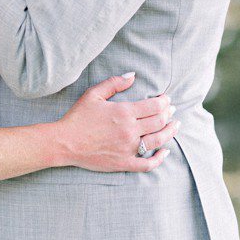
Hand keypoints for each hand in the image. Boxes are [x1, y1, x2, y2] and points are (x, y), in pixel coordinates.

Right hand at [49, 73, 178, 172]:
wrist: (64, 143)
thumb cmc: (78, 117)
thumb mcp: (94, 94)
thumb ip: (114, 83)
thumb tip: (133, 75)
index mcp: (124, 112)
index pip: (155, 105)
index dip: (165, 101)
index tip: (167, 99)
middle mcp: (130, 130)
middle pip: (159, 121)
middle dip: (169, 114)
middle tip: (172, 110)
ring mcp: (128, 148)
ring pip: (158, 140)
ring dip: (170, 132)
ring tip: (175, 126)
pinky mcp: (123, 162)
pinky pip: (147, 164)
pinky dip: (159, 159)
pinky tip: (165, 152)